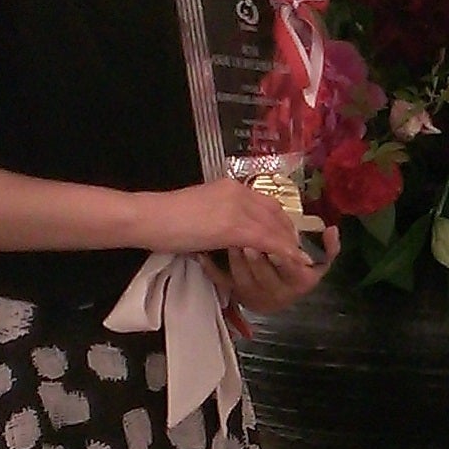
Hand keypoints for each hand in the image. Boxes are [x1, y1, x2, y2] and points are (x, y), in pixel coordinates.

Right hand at [142, 179, 309, 263]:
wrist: (149, 217)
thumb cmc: (166, 218)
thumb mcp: (201, 210)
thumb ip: (220, 215)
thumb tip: (229, 232)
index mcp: (230, 187)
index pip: (266, 202)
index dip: (280, 220)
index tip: (286, 235)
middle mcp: (238, 192)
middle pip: (275, 212)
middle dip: (289, 232)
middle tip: (297, 250)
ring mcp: (237, 208)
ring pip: (274, 226)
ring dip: (289, 244)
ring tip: (299, 259)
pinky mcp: (233, 227)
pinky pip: (267, 240)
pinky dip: (283, 251)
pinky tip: (293, 261)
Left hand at [207, 225, 339, 317]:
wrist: (274, 291)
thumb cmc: (297, 273)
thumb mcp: (319, 263)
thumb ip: (329, 248)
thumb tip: (332, 230)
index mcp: (300, 283)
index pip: (293, 272)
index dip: (284, 259)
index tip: (275, 243)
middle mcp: (278, 293)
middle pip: (265, 276)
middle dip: (257, 257)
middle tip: (247, 239)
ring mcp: (254, 294)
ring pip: (242, 280)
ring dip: (235, 259)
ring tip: (230, 240)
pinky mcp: (235, 293)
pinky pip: (221, 284)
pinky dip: (211, 270)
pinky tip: (202, 257)